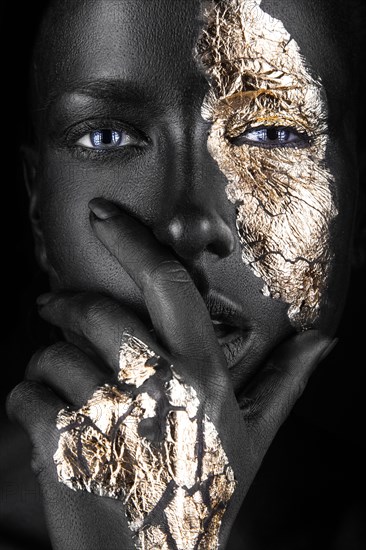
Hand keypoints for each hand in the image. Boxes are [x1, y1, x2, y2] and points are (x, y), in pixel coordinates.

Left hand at [7, 199, 334, 549]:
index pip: (168, 284)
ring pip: (52, 355)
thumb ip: (285, 382)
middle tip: (52, 306)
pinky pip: (24, 394)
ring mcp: (109, 416)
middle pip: (95, 312)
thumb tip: (323, 340)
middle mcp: (160, 386)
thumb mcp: (253, 437)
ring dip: (46, 363)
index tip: (102, 214)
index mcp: (204, 374)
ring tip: (60, 385)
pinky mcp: (64, 447)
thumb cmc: (204, 494)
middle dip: (64, 303)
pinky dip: (24, 399)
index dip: (132, 240)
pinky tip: (45, 420)